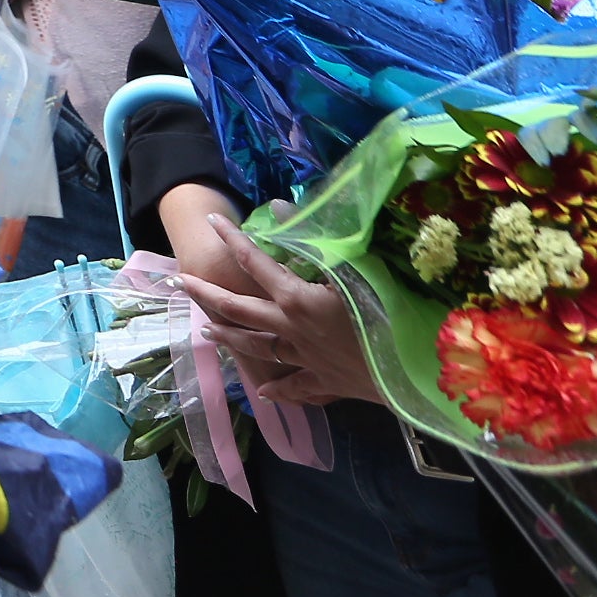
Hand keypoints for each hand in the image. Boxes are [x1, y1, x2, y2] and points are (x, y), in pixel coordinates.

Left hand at [170, 203, 381, 407]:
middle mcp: (292, 329)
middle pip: (240, 309)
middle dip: (207, 295)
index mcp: (296, 299)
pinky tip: (264, 392)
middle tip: (180, 283)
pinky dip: (279, 388)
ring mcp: (306, 359)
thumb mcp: (355, 267)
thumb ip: (315, 237)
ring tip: (207, 331)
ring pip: (258, 348)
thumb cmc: (390, 315)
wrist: (416, 374)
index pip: (255, 262)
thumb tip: (279, 205)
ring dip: (231, 338)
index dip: (233, 239)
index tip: (212, 221)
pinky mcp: (326, 382)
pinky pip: (296, 385)